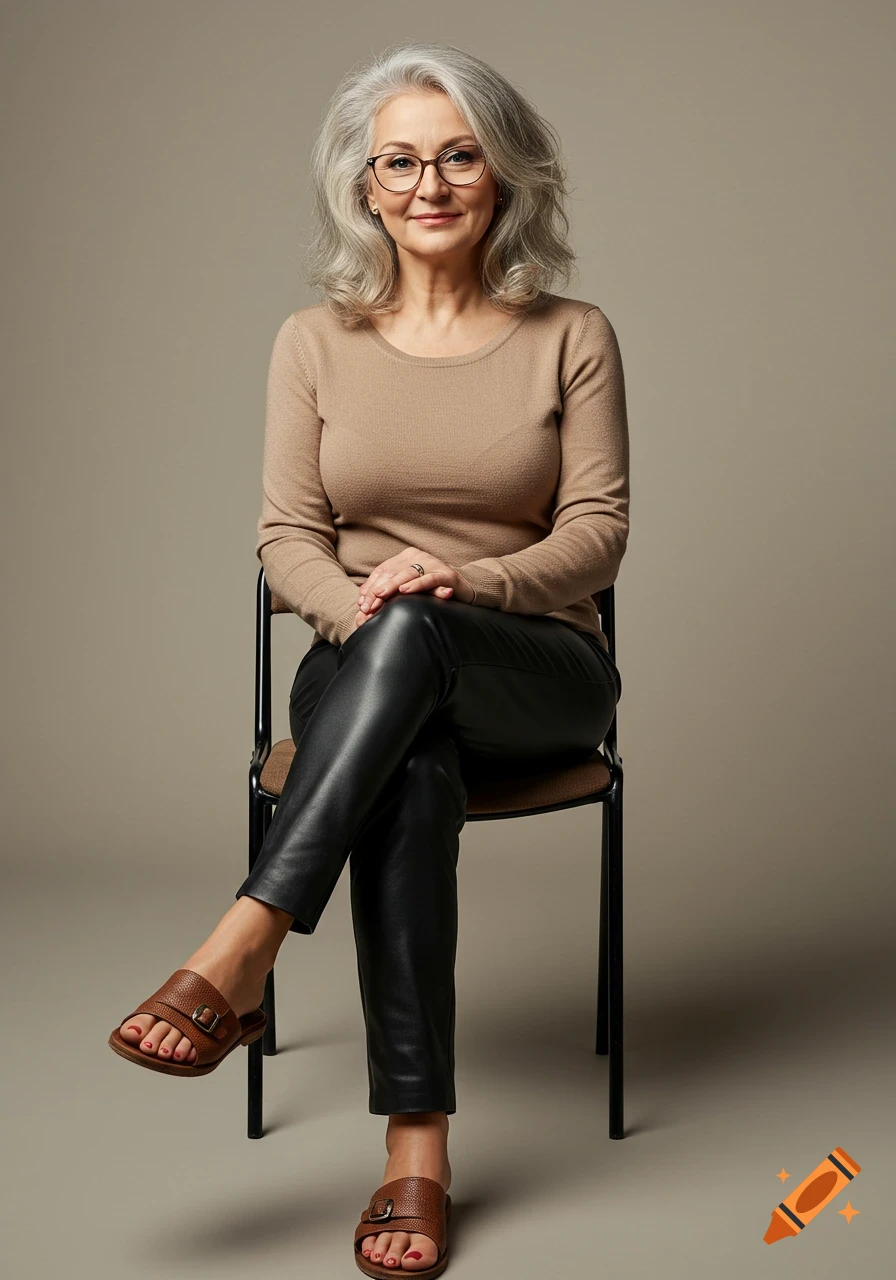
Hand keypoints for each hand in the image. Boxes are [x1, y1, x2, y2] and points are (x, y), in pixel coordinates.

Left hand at [354, 546, 475, 625]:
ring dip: (392, 586)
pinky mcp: (446, 574)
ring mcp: (433, 563)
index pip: (383, 570)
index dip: (370, 586)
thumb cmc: (433, 591)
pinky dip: (416, 585)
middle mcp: (419, 556)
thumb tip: (364, 600)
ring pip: (408, 574)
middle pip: (392, 572)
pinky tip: (405, 591)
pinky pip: (429, 578)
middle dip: (378, 590)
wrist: (465, 589)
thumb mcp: (409, 588)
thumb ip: (390, 590)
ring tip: (380, 596)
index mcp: (407, 557)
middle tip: (368, 606)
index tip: (362, 604)